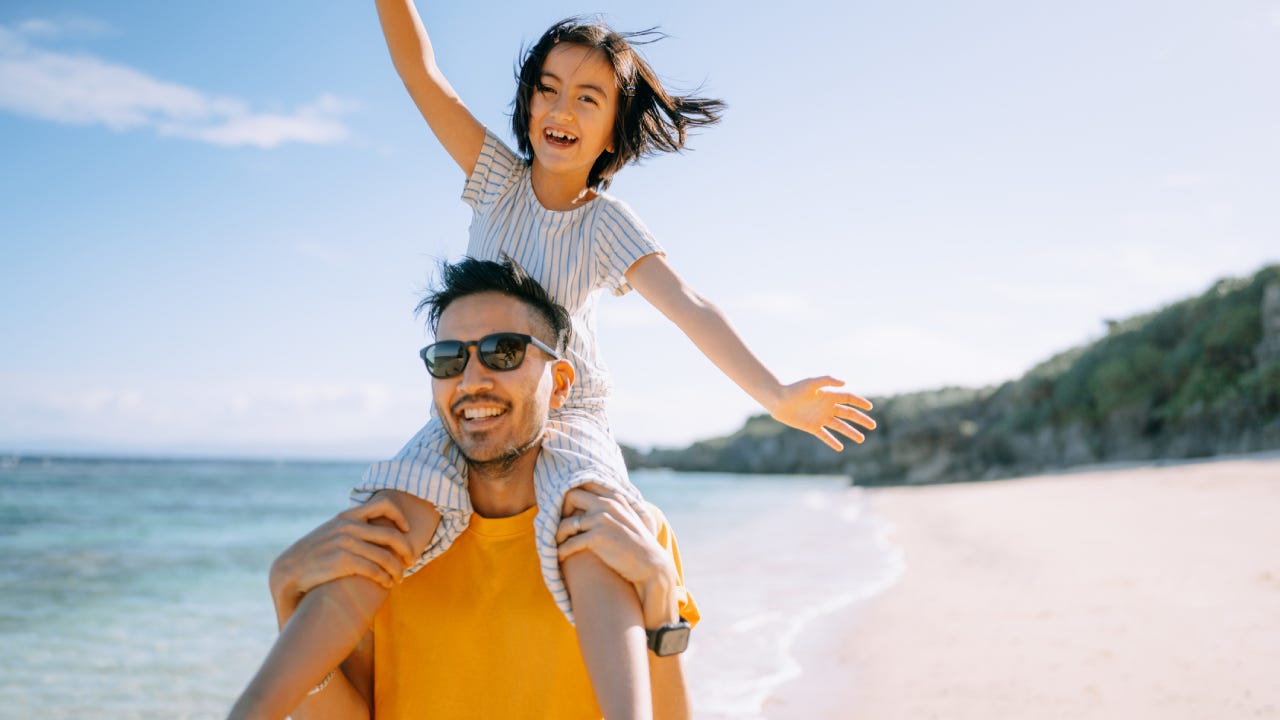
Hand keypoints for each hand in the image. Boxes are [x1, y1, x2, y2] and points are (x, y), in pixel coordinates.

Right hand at [269, 495, 417, 617]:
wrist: (288, 570)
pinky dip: (384, 578)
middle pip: (391, 534)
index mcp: (347, 516)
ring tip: (399, 579)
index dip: (400, 517)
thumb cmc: (313, 554)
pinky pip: (373, 569)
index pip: (383, 505)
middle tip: (411, 561)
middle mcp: (348, 526)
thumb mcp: (330, 532)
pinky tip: (386, 584)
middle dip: (406, 549)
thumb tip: (370, 526)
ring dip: (397, 570)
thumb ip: (349, 527)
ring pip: (385, 556)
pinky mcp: (342, 561)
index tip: (406, 530)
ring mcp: (345, 542)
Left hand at [556, 483, 679, 628]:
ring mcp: (602, 520)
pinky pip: (569, 543)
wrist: (651, 565)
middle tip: (561, 526)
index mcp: (614, 497)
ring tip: (557, 545)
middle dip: (561, 511)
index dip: (572, 496)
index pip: (584, 484)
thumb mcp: (628, 517)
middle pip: (571, 496)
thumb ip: (615, 506)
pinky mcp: (598, 538)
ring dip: (557, 536)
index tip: (568, 511)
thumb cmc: (637, 544)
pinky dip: (561, 552)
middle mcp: (607, 504)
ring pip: (565, 523)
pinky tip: (560, 557)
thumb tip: (598, 501)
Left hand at [768, 376, 875, 451]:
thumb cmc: (794, 389)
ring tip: (861, 439)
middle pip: (848, 414)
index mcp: (829, 395)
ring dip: (851, 432)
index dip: (860, 402)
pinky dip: (832, 442)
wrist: (779, 400)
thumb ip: (827, 381)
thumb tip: (845, 383)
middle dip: (861, 419)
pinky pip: (825, 436)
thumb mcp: (811, 383)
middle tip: (873, 426)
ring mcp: (821, 417)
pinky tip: (840, 448)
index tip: (870, 407)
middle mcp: (827, 407)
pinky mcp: (812, 427)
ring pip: (840, 426)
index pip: (849, 398)